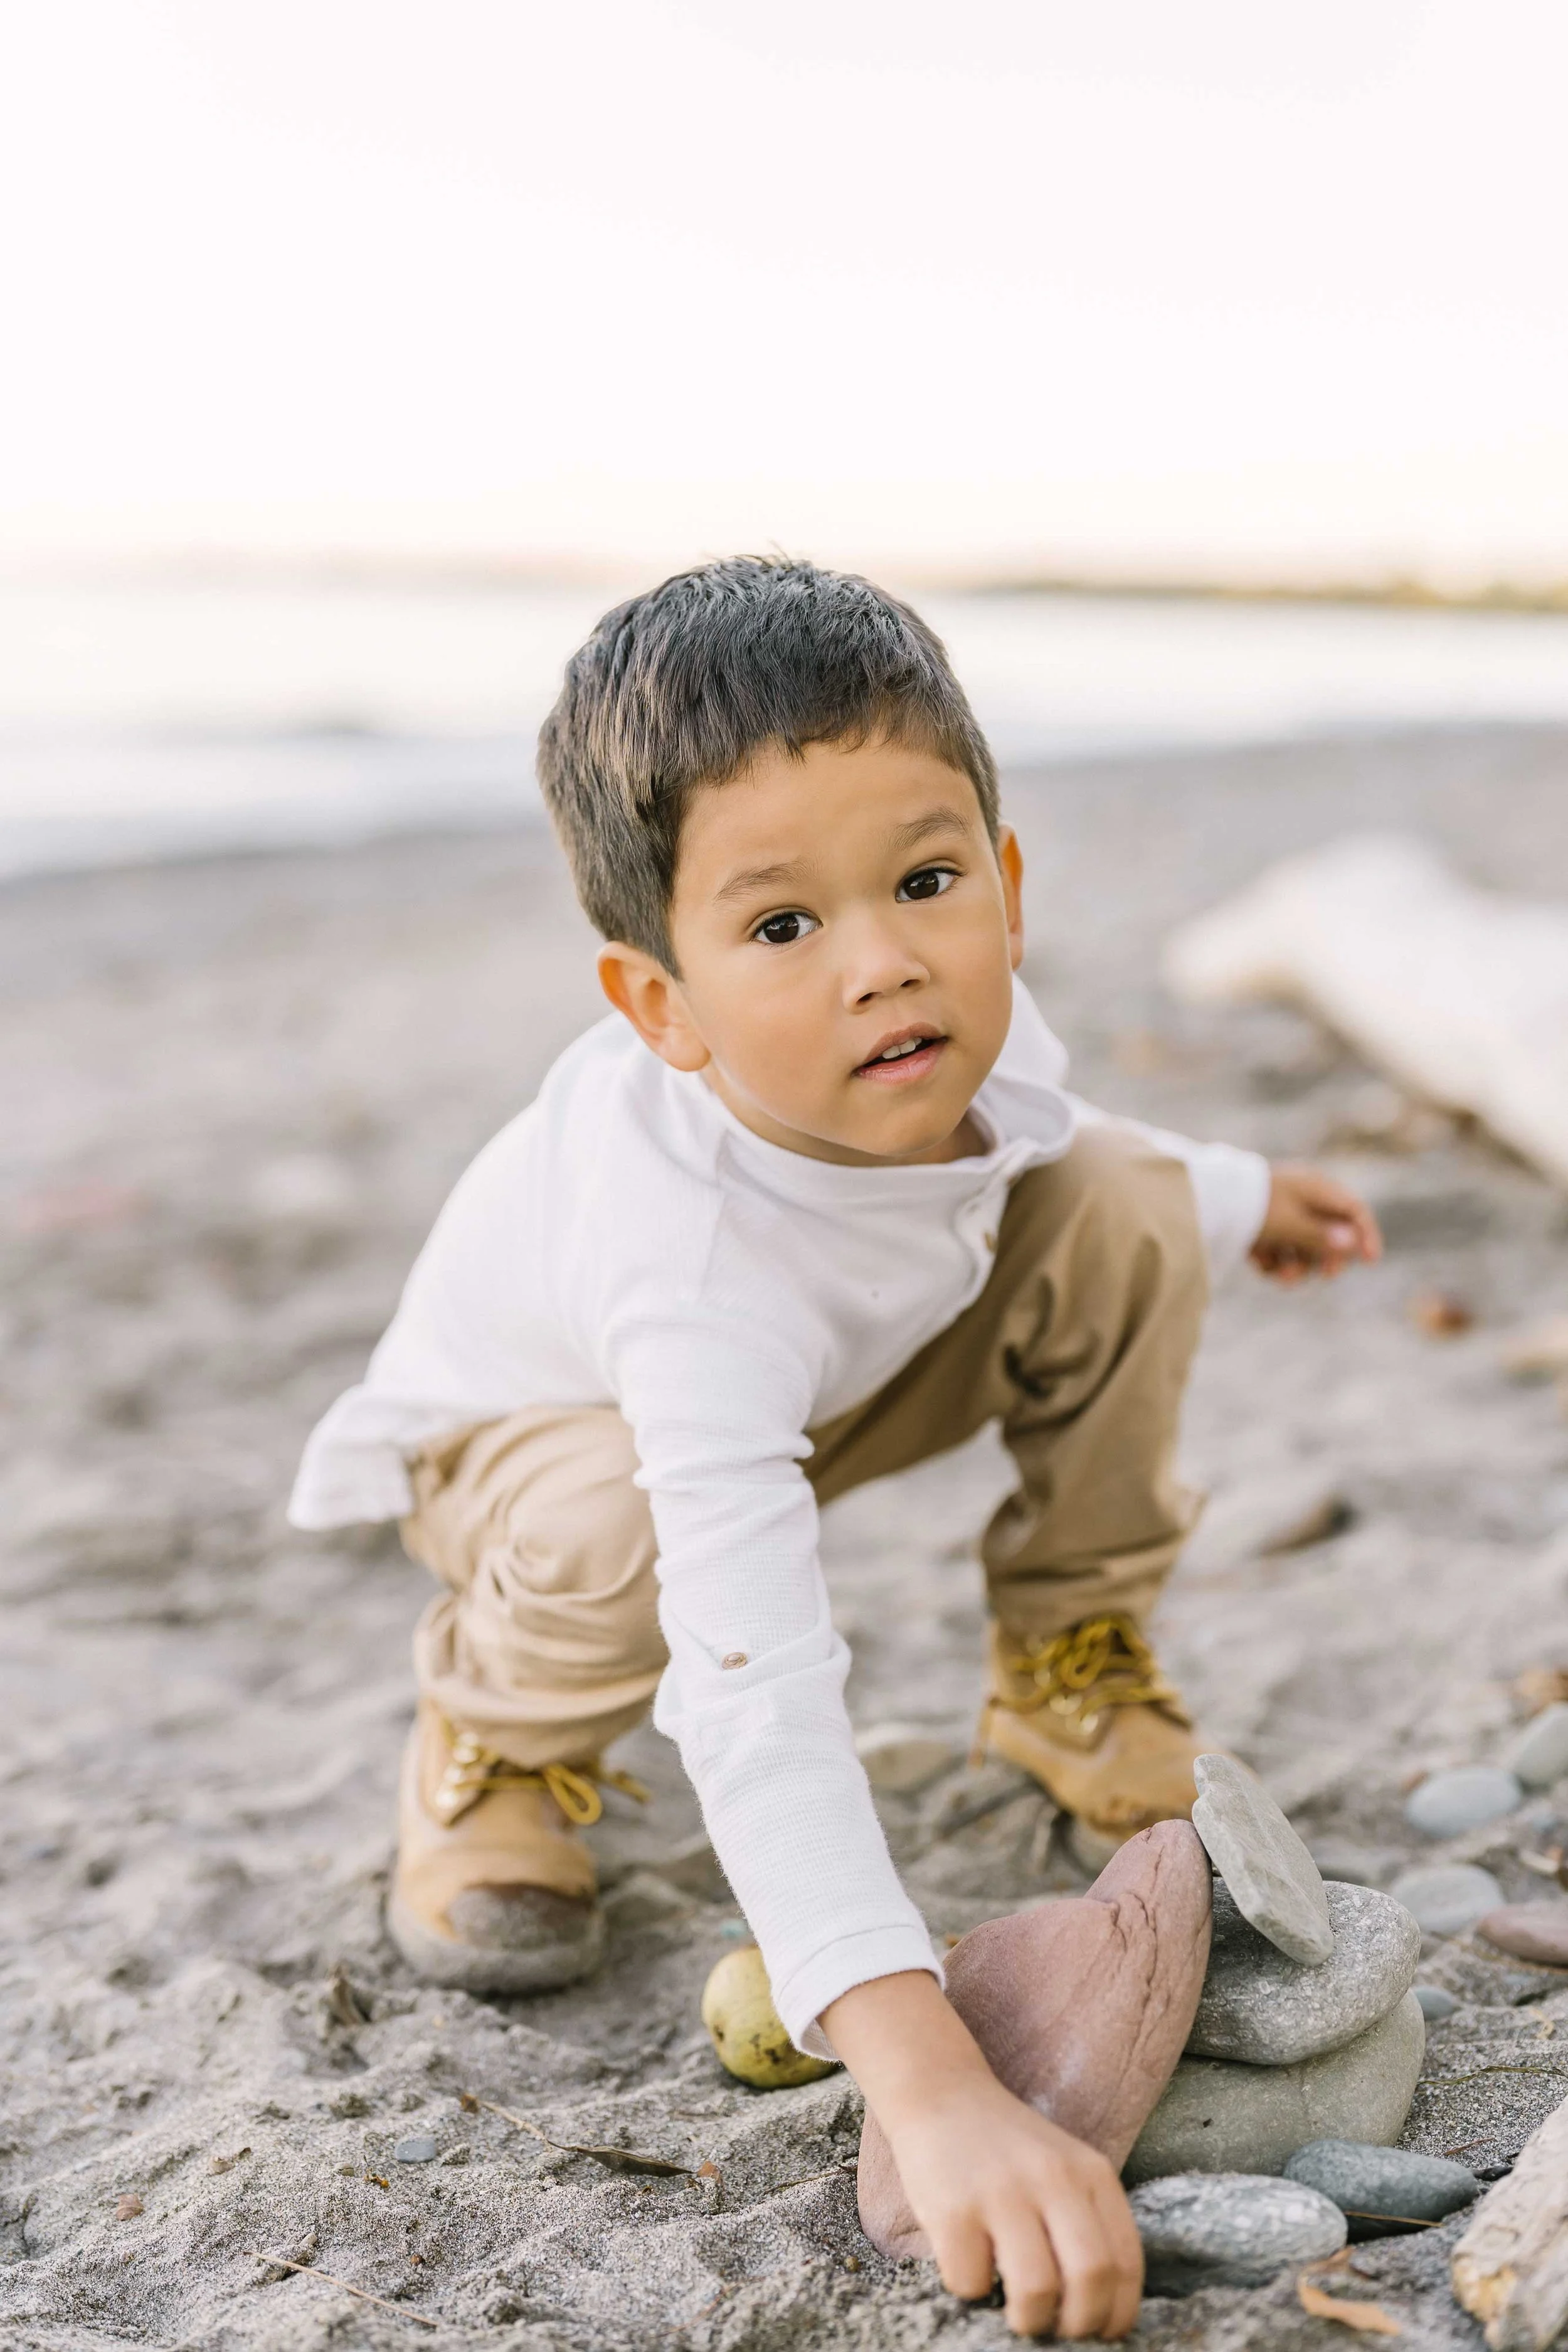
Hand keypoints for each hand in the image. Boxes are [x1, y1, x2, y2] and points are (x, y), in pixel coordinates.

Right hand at [822, 1972, 1142, 2338]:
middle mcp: (1053, 2178)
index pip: (1126, 2262)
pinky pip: (971, 2282)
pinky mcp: (953, 2208)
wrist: (941, 2093)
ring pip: (1036, 2291)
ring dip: (1029, 2321)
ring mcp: (1002, 2191)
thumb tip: (1099, 2313)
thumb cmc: (1007, 2150)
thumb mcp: (1064, 2170)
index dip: (1118, 2314)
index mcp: (1091, 2172)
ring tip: (1017, 2314)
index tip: (1101, 2333)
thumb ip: (1087, 2224)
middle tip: (1058, 2329)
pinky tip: (970, 2268)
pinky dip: (972, 2292)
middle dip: (1079, 2325)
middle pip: (1091, 2278)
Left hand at [1250, 1163, 1380, 1284]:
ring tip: (1280, 1276)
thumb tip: (1352, 1244)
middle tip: (1325, 1276)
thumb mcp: (1290, 1223)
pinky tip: (1256, 1261)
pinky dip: (1271, 1261)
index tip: (1371, 1262)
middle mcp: (1301, 1199)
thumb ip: (1321, 1236)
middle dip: (1326, 1258)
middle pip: (1329, 1234)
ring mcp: (1281, 1214)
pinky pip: (1278, 1250)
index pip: (1353, 1209)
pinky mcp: (1261, 1228)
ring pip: (1302, 1247)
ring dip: (1296, 1265)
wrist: (1206, 1200)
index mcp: (1314, 1187)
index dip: (1366, 1234)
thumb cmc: (1253, 1206)